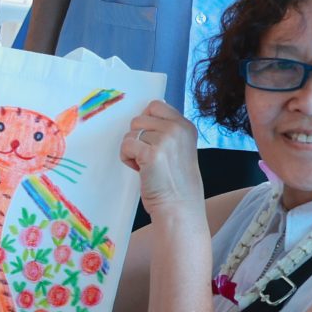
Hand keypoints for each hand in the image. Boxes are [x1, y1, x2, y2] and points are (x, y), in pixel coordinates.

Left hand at [120, 100, 206, 228]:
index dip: (146, 122)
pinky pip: (126, 145)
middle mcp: (177, 129)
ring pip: (130, 133)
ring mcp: (165, 140)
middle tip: (150, 157)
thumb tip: (143, 116)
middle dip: (138, 138)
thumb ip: (166, 130)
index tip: (150, 140)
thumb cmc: (175, 181)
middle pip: (138, 119)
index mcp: (185, 126)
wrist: (179, 206)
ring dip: (132, 149)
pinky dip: (127, 158)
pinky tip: (140, 170)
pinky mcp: (151, 153)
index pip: (155, 105)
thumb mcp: (179, 147)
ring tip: (147, 165)